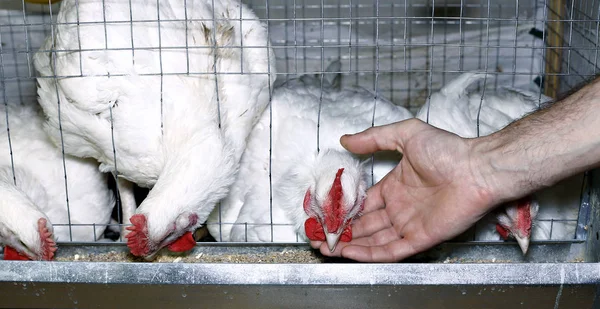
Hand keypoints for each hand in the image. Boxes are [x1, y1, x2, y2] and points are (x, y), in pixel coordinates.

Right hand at [310, 119, 497, 261]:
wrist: (477, 168)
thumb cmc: (447, 150)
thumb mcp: (405, 134)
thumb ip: (374, 138)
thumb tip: (346, 139)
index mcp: (395, 187)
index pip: (364, 203)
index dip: (344, 209)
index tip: (324, 213)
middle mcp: (400, 208)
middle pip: (364, 225)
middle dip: (341, 231)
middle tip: (318, 235)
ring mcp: (409, 224)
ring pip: (373, 240)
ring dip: (349, 245)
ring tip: (325, 247)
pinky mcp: (420, 238)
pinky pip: (391, 250)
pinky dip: (369, 253)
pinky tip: (349, 252)